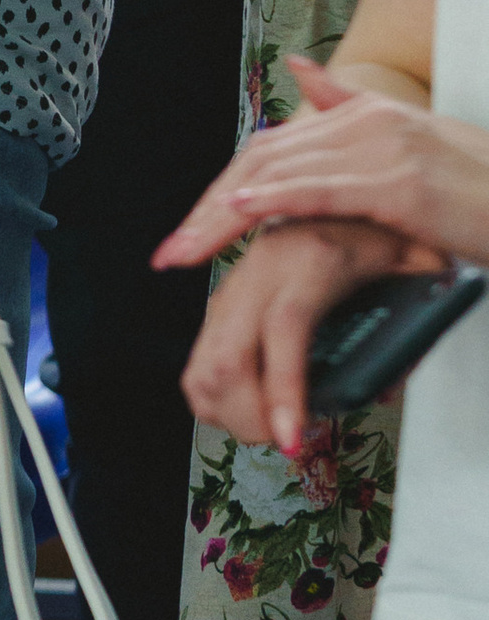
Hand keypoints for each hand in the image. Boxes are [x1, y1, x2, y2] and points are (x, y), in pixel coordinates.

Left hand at [154, 60, 488, 275]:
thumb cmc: (480, 187)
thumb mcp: (411, 140)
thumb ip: (348, 104)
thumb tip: (300, 68)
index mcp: (363, 114)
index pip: (271, 149)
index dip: (223, 188)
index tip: (189, 228)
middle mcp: (366, 122)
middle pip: (264, 161)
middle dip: (209, 209)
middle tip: (172, 251)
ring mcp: (383, 148)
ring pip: (282, 176)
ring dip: (224, 216)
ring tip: (187, 249)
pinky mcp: (400, 183)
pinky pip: (324, 190)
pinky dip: (275, 200)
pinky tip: (238, 214)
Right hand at [177, 214, 442, 454]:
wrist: (346, 179)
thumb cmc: (384, 225)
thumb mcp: (419, 266)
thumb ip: (411, 327)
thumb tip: (381, 387)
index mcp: (314, 255)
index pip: (285, 330)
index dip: (283, 392)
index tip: (292, 440)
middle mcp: (263, 266)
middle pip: (227, 357)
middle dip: (249, 418)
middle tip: (285, 440)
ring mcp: (237, 280)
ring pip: (203, 361)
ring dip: (228, 411)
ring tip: (270, 425)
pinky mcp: (224, 291)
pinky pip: (199, 355)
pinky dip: (213, 393)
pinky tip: (246, 403)